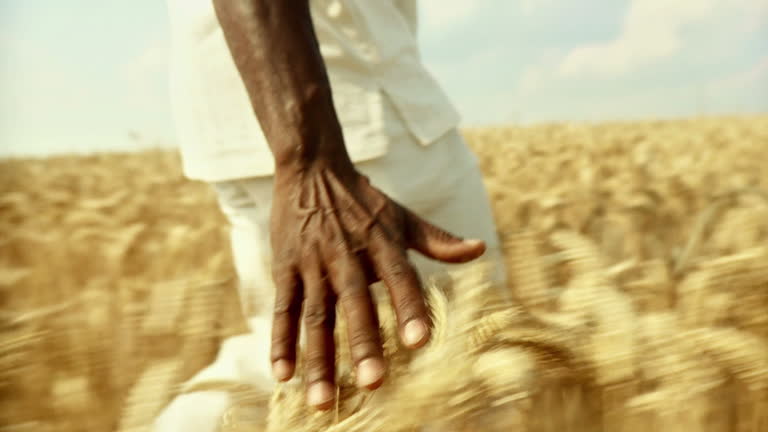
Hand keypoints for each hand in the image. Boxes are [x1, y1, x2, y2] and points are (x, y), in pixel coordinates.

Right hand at [268, 160, 485, 408]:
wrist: (312, 168)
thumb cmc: (362, 199)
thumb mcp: (400, 215)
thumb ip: (437, 240)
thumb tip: (479, 249)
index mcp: (381, 243)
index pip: (399, 278)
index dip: (409, 308)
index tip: (420, 342)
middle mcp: (346, 255)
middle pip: (354, 304)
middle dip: (363, 343)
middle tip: (372, 383)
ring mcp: (312, 263)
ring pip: (315, 316)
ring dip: (318, 358)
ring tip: (322, 399)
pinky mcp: (285, 267)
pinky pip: (283, 308)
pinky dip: (281, 342)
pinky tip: (283, 375)